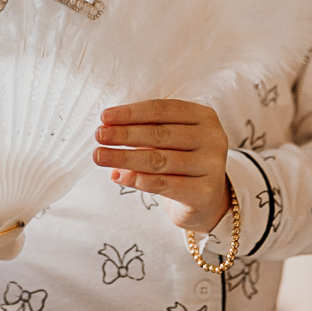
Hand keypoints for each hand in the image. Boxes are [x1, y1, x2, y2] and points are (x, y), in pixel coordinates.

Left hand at [95, 100, 229, 233]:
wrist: (207, 200)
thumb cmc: (182, 161)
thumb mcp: (171, 139)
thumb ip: (147, 130)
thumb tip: (108, 128)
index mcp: (204, 116)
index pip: (162, 110)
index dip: (131, 113)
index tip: (104, 117)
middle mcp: (212, 138)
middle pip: (160, 134)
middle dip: (125, 134)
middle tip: (99, 135)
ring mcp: (212, 166)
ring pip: (159, 160)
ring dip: (124, 157)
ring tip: (100, 156)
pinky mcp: (204, 192)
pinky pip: (163, 184)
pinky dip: (137, 179)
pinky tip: (117, 175)